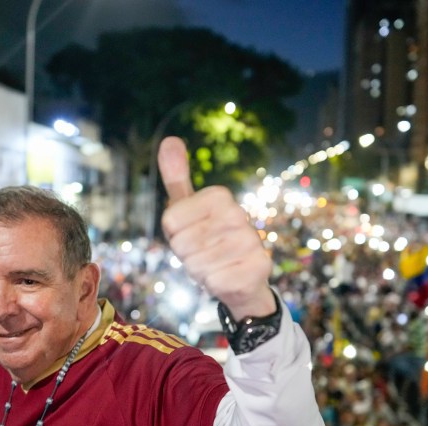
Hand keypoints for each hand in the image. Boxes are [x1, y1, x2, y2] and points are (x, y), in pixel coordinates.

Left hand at [157, 136, 274, 319]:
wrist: (242, 278)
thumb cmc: (208, 241)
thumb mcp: (187, 208)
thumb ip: (177, 178)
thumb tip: (169, 139)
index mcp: (220, 196)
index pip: (170, 222)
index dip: (175, 235)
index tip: (192, 233)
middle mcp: (238, 214)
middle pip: (181, 245)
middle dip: (187, 256)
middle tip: (205, 253)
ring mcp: (250, 241)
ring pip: (196, 265)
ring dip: (200, 271)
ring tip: (217, 264)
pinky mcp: (258, 267)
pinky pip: (212, 281)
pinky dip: (214, 285)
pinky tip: (227, 278)